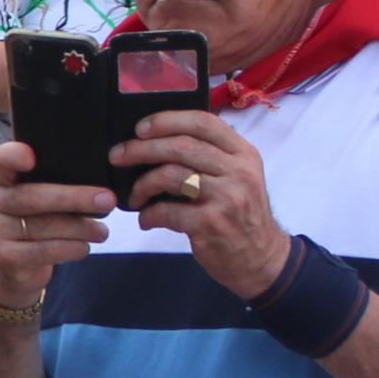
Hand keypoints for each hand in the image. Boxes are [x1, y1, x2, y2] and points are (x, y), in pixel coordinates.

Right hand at [0, 137, 112, 307]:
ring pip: (43, 226)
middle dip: (74, 198)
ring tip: (102, 231)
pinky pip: (43, 251)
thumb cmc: (33, 221)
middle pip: (32, 197)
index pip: (0, 160)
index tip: (32, 157)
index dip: (13, 156)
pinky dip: (70, 249)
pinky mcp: (4, 257)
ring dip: (80, 228)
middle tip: (107, 200)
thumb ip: (50, 183)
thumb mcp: (35, 198)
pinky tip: (84, 247)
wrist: (14, 266)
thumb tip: (97, 184)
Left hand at [108, 109, 287, 299]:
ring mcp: (227, 197)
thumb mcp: (237, 176)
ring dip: (142, 184)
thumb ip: (209, 155)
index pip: (203, 121)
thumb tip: (155, 139)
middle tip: (117, 156)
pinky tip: (146, 219)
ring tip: (135, 196)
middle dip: (141, 149)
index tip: (139, 128)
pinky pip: (167, 210)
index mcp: (243, 153)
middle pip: (181, 146)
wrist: (261, 257)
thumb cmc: (238, 213)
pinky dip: (149, 214)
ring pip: (170, 175)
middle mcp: (239, 171)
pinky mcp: (212, 223)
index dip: (166, 120)